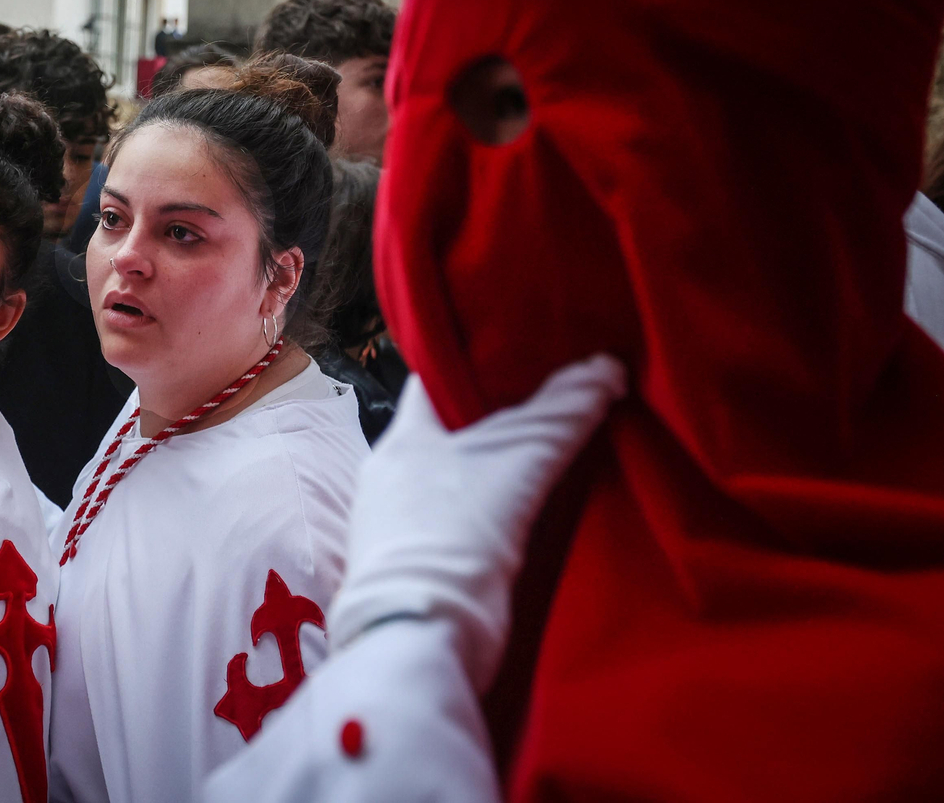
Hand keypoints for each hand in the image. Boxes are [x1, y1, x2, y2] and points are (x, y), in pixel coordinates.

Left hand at [327, 354, 625, 689]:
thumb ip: (561, 415)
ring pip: (451, 484)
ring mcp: (394, 529)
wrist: (420, 636)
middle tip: (553, 411)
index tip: (525, 358)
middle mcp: (388, 479)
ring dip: (492, 478)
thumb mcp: (518, 463)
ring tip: (548, 467)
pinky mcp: (413, 573)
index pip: (434, 382)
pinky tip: (523, 526)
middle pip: (448, 435)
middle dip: (494, 425)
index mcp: (400, 440)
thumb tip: (606, 368)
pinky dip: (485, 522)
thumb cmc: (458, 534)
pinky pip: (453, 529)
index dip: (478, 365)